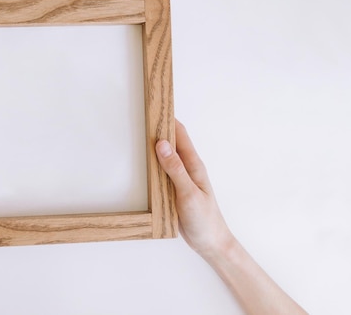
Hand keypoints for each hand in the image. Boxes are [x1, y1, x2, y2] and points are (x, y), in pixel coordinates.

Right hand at [156, 120, 233, 258]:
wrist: (210, 243)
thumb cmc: (205, 219)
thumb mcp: (188, 193)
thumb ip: (175, 169)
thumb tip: (162, 144)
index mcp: (194, 165)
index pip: (180, 135)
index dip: (169, 119)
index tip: (156, 107)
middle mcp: (188, 168)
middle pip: (172, 142)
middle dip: (159, 128)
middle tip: (143, 116)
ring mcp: (181, 179)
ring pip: (166, 156)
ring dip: (155, 145)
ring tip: (139, 133)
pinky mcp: (174, 190)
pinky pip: (162, 171)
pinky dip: (153, 163)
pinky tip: (144, 162)